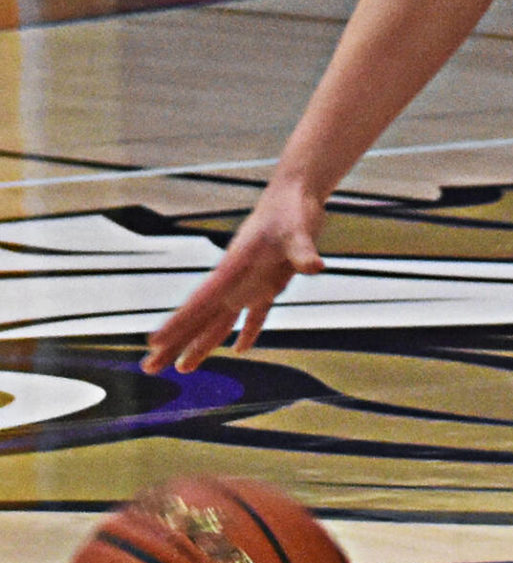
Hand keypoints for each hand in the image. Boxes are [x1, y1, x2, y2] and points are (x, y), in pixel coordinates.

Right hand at [143, 178, 326, 374]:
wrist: (297, 193)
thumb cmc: (292, 207)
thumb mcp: (298, 229)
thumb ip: (302, 250)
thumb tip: (314, 266)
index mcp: (234, 267)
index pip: (200, 302)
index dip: (178, 324)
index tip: (155, 344)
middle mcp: (236, 280)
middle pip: (201, 318)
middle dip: (176, 344)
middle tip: (149, 368)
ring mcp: (250, 283)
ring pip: (221, 321)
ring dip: (202, 344)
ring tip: (183, 369)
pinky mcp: (270, 283)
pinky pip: (255, 313)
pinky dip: (249, 331)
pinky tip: (240, 350)